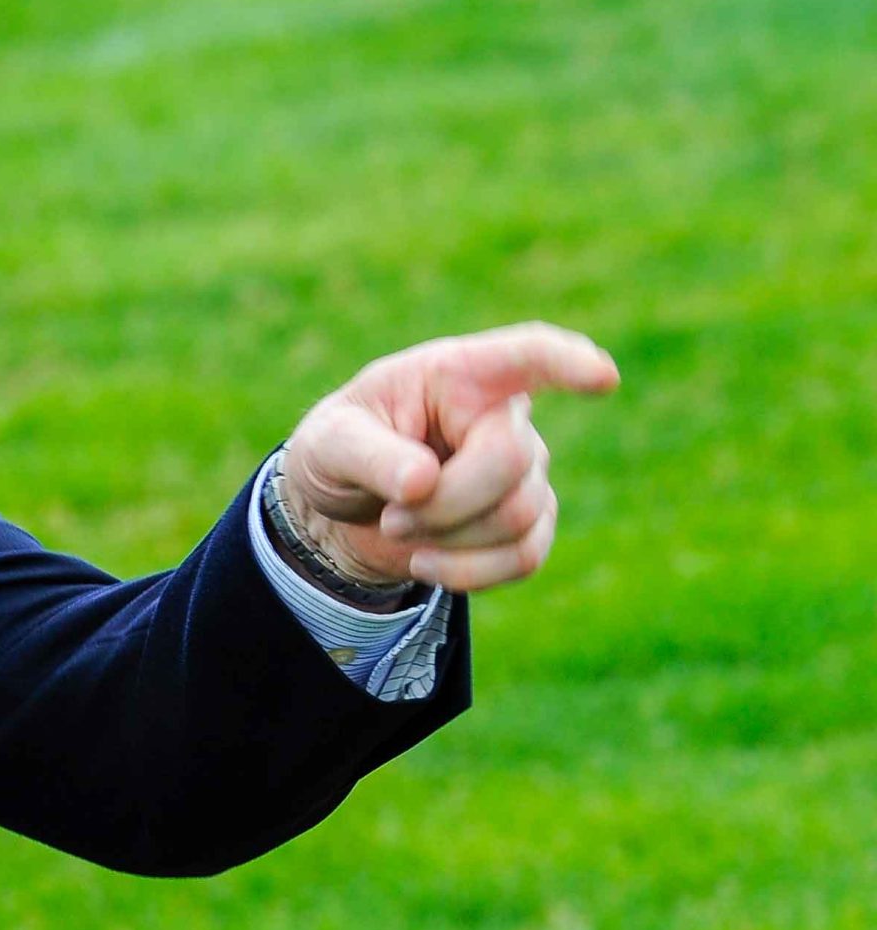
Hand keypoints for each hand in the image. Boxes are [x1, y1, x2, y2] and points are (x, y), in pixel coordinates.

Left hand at [280, 322, 619, 592]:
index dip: (566, 363)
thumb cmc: (337, 453)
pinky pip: (526, 556)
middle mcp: (504, 416)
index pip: (527, 356)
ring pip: (518, 516)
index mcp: (458, 375)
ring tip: (400, 529)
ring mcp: (527, 468)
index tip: (601, 376)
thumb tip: (423, 482)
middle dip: (444, 503)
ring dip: (447, 540)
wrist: (344, 509)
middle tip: (392, 516)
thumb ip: (370, 456)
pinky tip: (426, 564)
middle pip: (510, 462)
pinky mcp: (530, 519)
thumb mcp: (328, 444)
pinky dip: (468, 573)